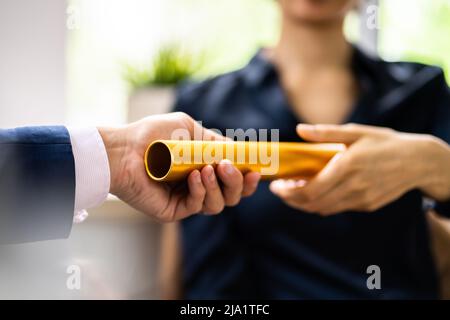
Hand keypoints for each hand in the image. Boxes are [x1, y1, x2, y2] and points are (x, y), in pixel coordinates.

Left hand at [98, 112, 260, 221]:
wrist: (123, 149)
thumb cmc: (153, 134)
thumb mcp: (189, 128)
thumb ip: (213, 139)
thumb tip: (236, 150)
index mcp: (204, 168)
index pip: (233, 180)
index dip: (248, 178)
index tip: (257, 170)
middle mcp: (198, 186)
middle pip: (231, 196)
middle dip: (237, 184)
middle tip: (229, 168)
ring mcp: (187, 199)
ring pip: (218, 205)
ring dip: (219, 187)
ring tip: (206, 170)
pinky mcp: (174, 211)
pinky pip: (198, 207)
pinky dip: (200, 192)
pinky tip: (194, 177)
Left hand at [270, 123, 449, 215]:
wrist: (418, 161)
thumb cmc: (385, 142)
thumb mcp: (356, 132)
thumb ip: (326, 133)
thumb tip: (300, 130)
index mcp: (347, 166)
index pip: (310, 190)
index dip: (289, 193)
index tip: (277, 187)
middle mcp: (353, 187)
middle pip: (313, 204)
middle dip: (292, 200)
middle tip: (281, 191)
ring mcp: (361, 199)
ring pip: (324, 209)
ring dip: (305, 204)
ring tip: (294, 192)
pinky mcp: (367, 205)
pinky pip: (338, 208)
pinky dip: (322, 203)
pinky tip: (317, 192)